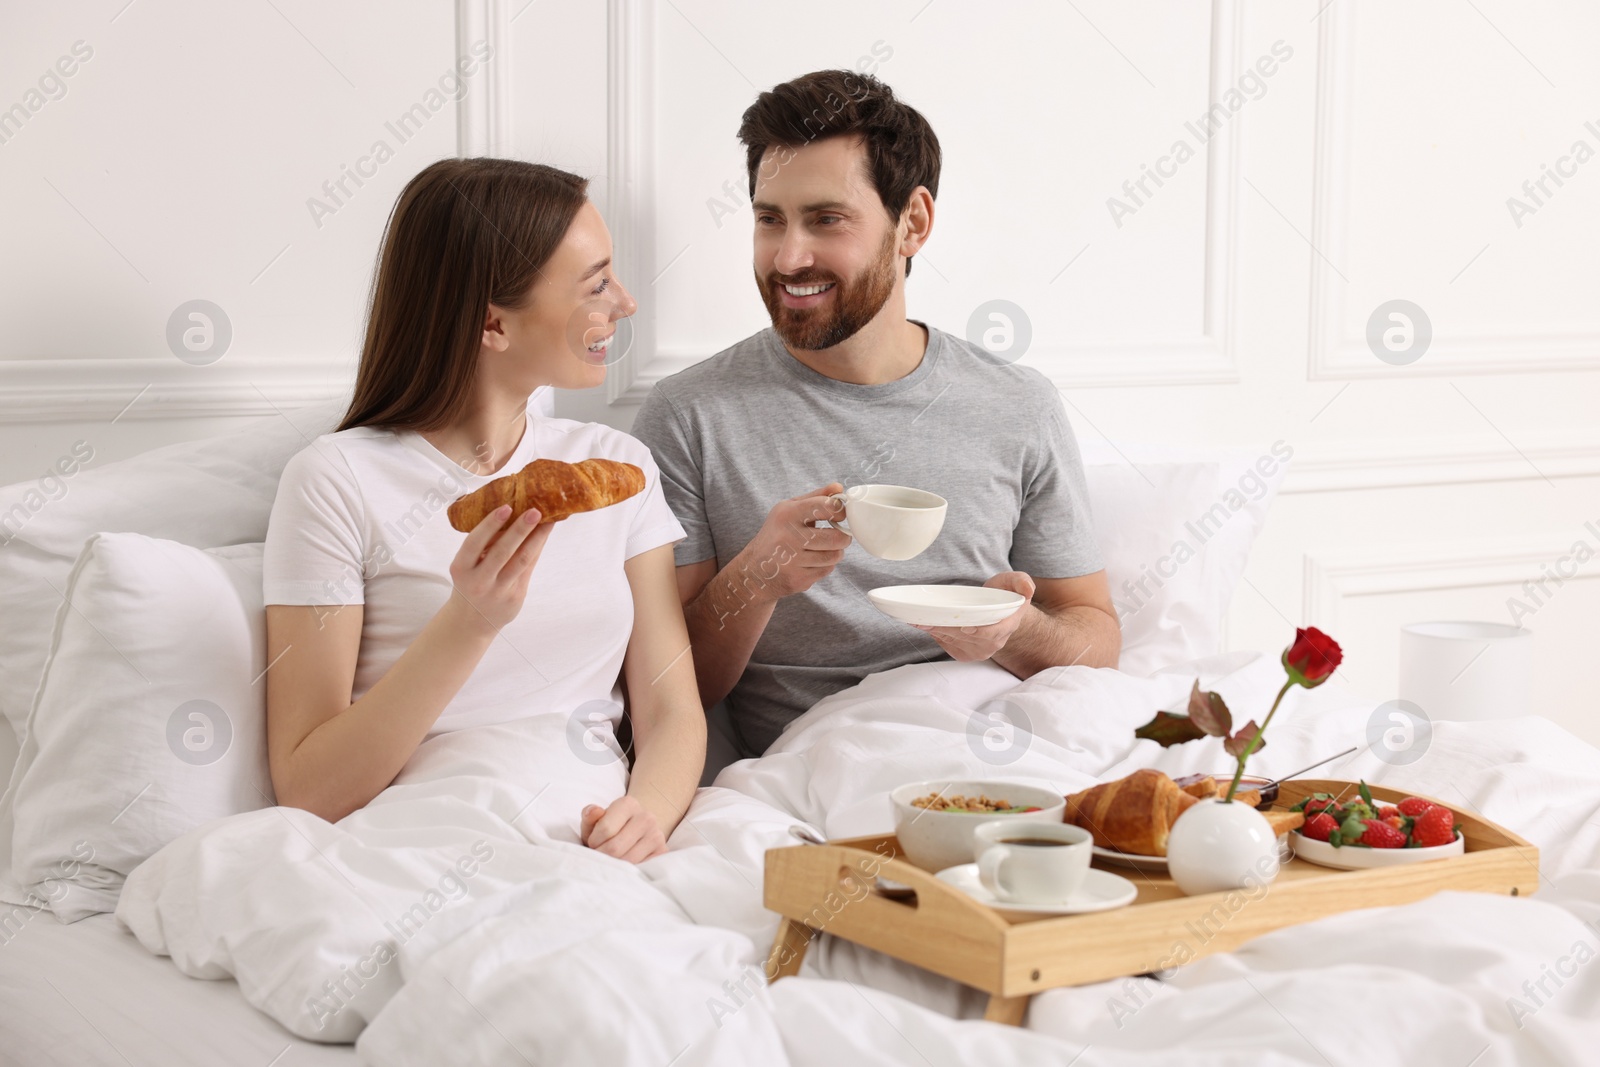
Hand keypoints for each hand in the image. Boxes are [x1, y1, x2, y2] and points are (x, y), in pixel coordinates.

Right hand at [447, 504, 554, 631]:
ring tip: (548, 521)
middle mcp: (479, 581)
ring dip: (536, 538)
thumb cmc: (471, 581)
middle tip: (535, 511)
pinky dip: (537, 549)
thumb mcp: (468, 565)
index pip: (474, 542)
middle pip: (502, 552)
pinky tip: (544, 534)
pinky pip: (528, 568)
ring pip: (521, 561)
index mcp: (461, 567)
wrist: (472, 620)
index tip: (506, 507)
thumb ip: (485, 545)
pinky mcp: (515, 597)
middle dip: (520, 530)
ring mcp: (498, 591)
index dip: (490, 524)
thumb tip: (512, 512)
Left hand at [581, 797, 666, 862]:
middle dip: (602, 856)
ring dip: (614, 866)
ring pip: (627, 861)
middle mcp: (646, 817)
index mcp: (628, 804)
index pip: (605, 829)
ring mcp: (657, 835)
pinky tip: (625, 867)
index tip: (594, 844)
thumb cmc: (609, 829)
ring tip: (611, 861)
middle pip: (615, 848)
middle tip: (600, 856)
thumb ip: (589, 816)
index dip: (594, 842)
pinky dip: (628, 872)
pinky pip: (640, 869)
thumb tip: (593, 812)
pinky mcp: (663, 852)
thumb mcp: (595, 822)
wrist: (635, 833)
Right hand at [733, 483, 852, 600]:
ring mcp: (792, 561)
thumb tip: (839, 487)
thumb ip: (816, 497)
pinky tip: (812, 561)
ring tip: (824, 548)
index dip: (839, 510)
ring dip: (835, 552)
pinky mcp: (797, 579)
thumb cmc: (777, 534)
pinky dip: (825, 565)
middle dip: (844, 537)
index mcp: (787, 514)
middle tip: (840, 535)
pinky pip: (826, 570)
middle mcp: (788, 537)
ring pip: (834, 556)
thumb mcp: (789, 510)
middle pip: (836, 537)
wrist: (753, 571)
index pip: (826, 507)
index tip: (839, 514)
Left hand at [915, 571, 1035, 661]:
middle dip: (946, 628)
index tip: (966, 627)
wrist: (997, 611)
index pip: (994, 633)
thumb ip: (1021, 581)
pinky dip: (935, 636)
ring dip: (936, 632)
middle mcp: (994, 642)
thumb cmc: (1003, 594)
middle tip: (926, 619)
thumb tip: (1026, 589)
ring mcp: (980, 650)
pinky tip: (924, 625)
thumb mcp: (1014, 581)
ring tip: (919, 620)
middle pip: (967, 637)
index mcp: (1008, 625)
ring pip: (954, 642)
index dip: (980, 632)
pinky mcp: (965, 654)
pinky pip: (948, 646)